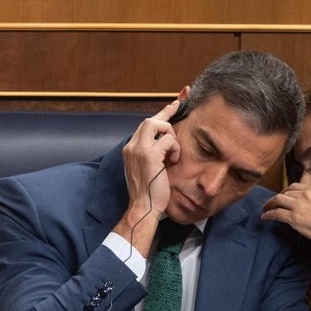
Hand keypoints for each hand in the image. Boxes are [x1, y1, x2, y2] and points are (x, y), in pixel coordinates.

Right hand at [122, 100, 181, 219]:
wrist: (143, 207)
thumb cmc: (149, 192)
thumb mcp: (147, 168)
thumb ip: (152, 154)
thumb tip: (165, 143)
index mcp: (130, 149)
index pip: (145, 125)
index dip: (161, 113)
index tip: (174, 103)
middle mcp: (132, 146)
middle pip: (151, 120)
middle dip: (168, 113)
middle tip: (180, 105)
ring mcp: (139, 149)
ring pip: (158, 125)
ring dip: (171, 137)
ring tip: (172, 154)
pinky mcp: (149, 155)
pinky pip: (167, 140)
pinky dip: (174, 149)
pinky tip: (173, 161)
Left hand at [262, 167, 310, 254]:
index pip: (294, 186)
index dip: (287, 191)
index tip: (284, 196)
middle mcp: (303, 195)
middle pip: (285, 192)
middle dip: (277, 197)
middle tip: (273, 203)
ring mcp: (297, 206)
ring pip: (278, 200)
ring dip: (269, 204)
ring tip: (265, 208)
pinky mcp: (293, 218)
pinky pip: (276, 213)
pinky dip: (268, 215)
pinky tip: (264, 217)